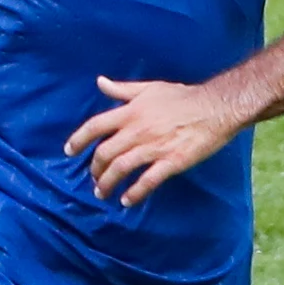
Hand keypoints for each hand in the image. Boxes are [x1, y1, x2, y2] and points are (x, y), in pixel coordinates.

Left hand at [65, 77, 243, 205]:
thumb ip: (122, 89)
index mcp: (131, 112)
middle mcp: (137, 130)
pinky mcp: (171, 161)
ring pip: (121, 169)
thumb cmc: (182, 96)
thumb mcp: (149, 88)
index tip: (69, 151)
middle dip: (94, 169)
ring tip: (102, 193)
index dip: (78, 139)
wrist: (214, 107)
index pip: (95, 126)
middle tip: (93, 179)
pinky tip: (127, 201)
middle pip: (105, 153)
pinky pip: (147, 181)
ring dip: (107, 184)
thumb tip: (100, 82)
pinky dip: (134, 193)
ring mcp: (154, 147)